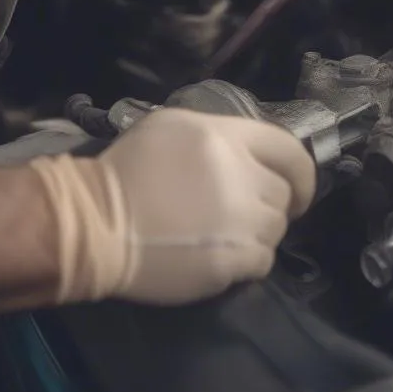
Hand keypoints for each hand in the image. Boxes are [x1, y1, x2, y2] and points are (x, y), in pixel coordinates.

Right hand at [29, 109, 315, 305]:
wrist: (91, 225)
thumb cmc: (125, 172)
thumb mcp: (171, 128)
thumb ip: (218, 135)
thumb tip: (247, 154)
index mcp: (227, 137)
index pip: (291, 150)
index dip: (301, 173)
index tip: (296, 190)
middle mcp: (241, 174)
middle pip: (283, 193)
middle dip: (269, 205)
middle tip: (243, 216)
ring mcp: (240, 219)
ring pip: (276, 229)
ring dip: (258, 234)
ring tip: (225, 237)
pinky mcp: (231, 260)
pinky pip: (263, 261)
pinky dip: (248, 263)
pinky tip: (221, 258)